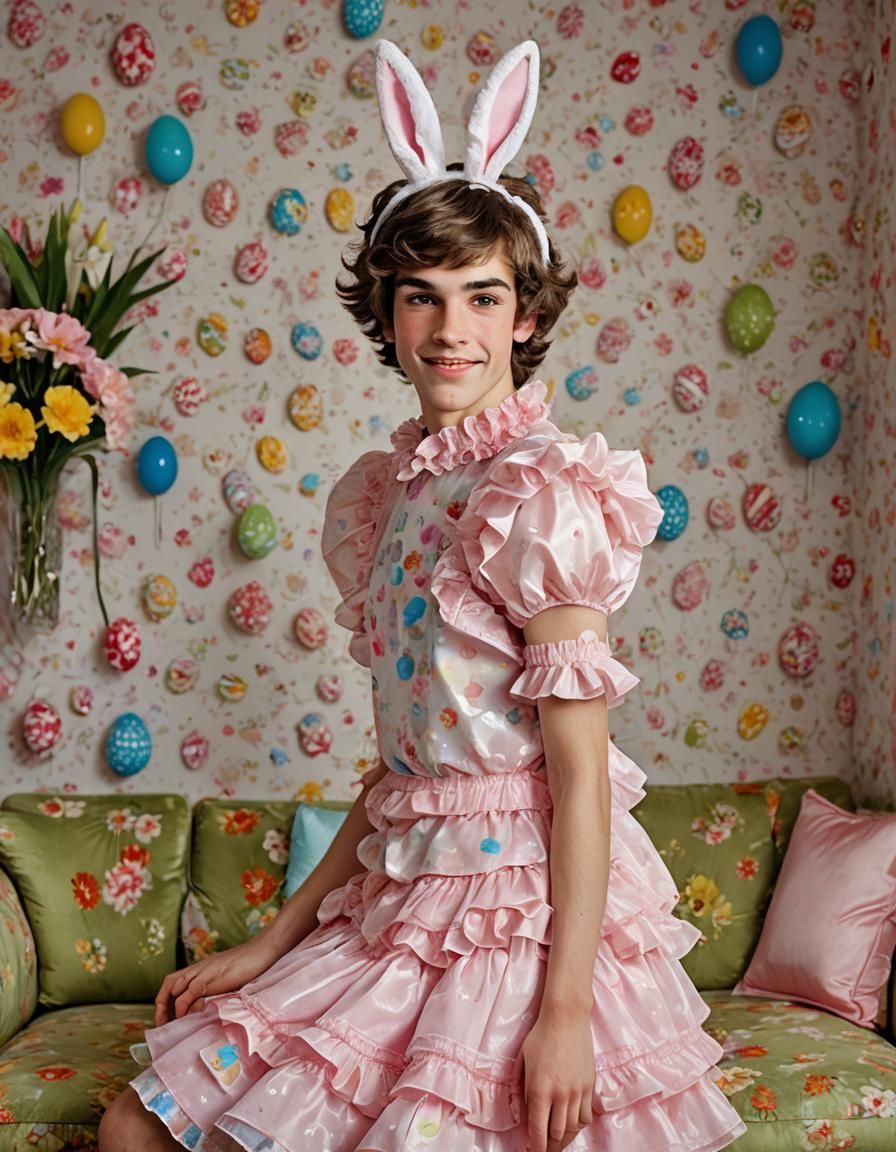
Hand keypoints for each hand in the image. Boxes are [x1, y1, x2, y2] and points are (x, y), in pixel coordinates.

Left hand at [154, 936, 277, 1026]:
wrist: (265, 949)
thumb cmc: (252, 965)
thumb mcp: (230, 980)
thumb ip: (219, 990)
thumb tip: (211, 1009)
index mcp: (203, 968)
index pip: (175, 981)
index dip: (166, 999)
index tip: (167, 1019)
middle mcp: (200, 968)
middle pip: (171, 983)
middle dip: (162, 1004)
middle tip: (163, 1024)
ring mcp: (205, 970)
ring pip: (176, 985)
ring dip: (168, 1006)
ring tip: (170, 1024)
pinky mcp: (212, 975)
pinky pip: (192, 990)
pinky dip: (184, 1004)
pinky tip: (186, 1016)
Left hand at [521, 1007, 594, 1151]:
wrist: (566, 1017)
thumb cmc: (540, 1035)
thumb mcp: (523, 1061)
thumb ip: (521, 1088)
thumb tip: (524, 1112)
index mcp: (539, 1089)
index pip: (538, 1131)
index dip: (535, 1147)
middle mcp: (560, 1094)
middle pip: (557, 1134)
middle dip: (549, 1146)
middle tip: (543, 1147)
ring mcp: (577, 1091)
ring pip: (573, 1129)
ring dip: (564, 1138)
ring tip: (557, 1140)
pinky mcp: (589, 1085)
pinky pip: (586, 1116)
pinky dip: (578, 1124)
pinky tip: (572, 1123)